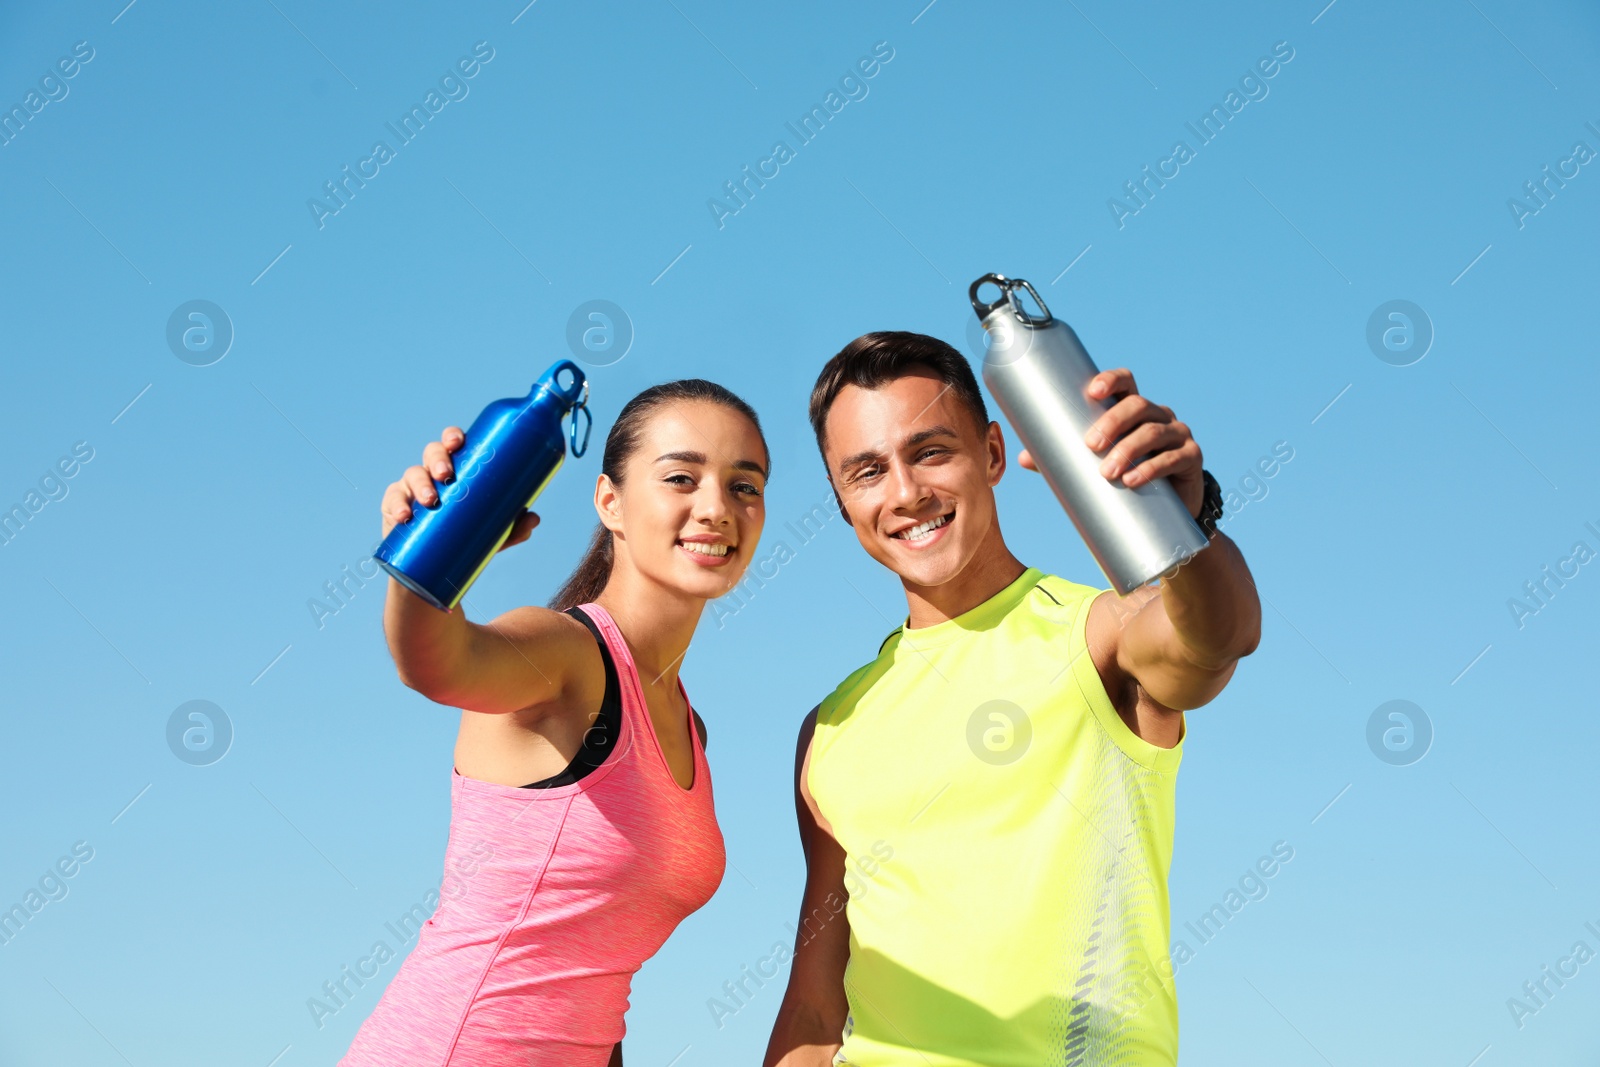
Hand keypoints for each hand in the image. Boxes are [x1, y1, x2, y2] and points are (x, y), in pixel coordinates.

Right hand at [380, 426, 541, 548]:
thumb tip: (533, 518)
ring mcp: (411, 488)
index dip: (453, 436)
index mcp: (457, 470)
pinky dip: (396, 506)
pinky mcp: (394, 507)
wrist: (435, 570)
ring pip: (412, 474)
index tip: (458, 442)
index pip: (453, 444)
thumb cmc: (466, 539)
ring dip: (420, 484)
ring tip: (431, 501)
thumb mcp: (493, 534)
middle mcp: (432, 473)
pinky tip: (403, 516)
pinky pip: (391, 500)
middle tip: (447, 475)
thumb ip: (512, 527)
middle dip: (438, 459)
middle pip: (432, 453)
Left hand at [1016, 368, 1203, 516]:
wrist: (1165, 511)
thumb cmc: (1124, 476)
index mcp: (1133, 410)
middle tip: (1090, 445)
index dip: (1111, 381)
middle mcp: (1158, 415)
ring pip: (1155, 431)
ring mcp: (1178, 434)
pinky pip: (1175, 457)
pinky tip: (1134, 479)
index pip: (1126, 382)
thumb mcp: (1095, 465)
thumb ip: (1063, 459)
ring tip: (1108, 473)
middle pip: (1138, 405)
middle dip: (1113, 422)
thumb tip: (1023, 458)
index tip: (1091, 393)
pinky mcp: (1191, 458)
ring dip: (1129, 449)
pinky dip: (1153, 468)